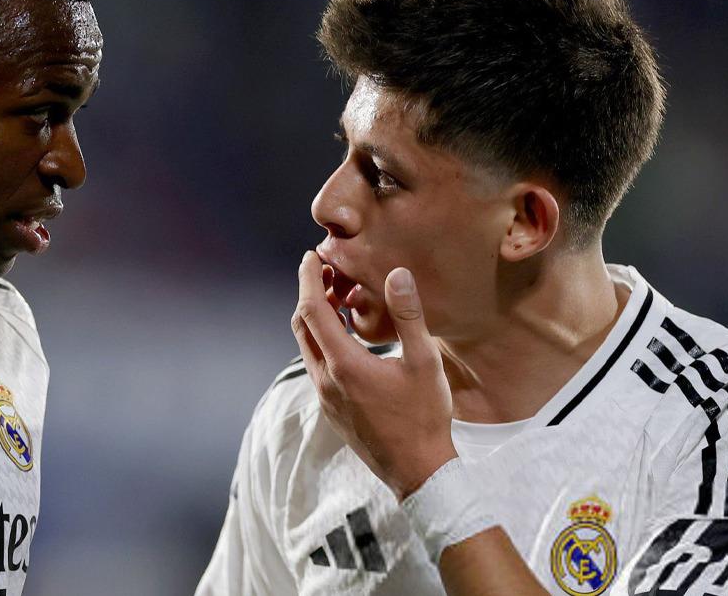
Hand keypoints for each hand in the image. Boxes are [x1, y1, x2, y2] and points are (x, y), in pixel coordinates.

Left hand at [291, 251, 457, 499]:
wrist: (418, 471)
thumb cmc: (425, 416)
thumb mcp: (424, 362)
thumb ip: (408, 315)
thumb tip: (397, 274)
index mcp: (344, 364)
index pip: (312, 310)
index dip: (309, 279)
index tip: (312, 256)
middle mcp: (325, 380)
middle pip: (302, 325)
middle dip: (311, 294)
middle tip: (329, 272)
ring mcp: (325, 397)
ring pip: (308, 346)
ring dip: (318, 319)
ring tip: (343, 300)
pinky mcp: (331, 409)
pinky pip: (317, 365)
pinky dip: (324, 341)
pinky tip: (350, 337)